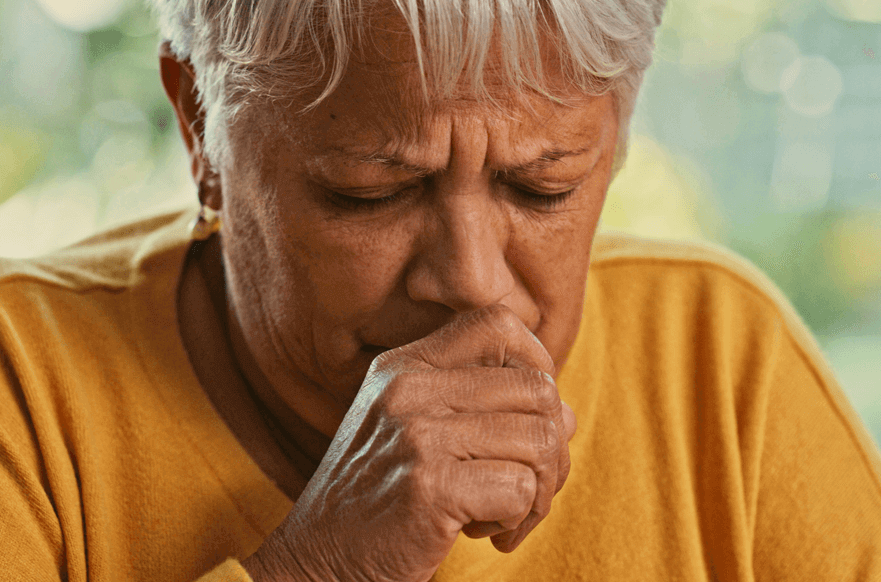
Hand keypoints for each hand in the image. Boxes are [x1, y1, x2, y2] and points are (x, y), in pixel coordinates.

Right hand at [242, 304, 576, 581]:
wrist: (316, 562)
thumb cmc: (376, 501)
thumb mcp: (412, 430)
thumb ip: (480, 407)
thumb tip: (564, 414)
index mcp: (403, 365)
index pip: (497, 323)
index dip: (536, 363)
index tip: (525, 418)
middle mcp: (407, 387)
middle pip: (536, 389)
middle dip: (551, 448)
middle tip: (523, 489)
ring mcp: (416, 434)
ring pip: (540, 439)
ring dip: (539, 491)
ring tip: (502, 515)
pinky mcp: (428, 486)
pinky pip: (521, 488)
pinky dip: (518, 520)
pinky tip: (483, 534)